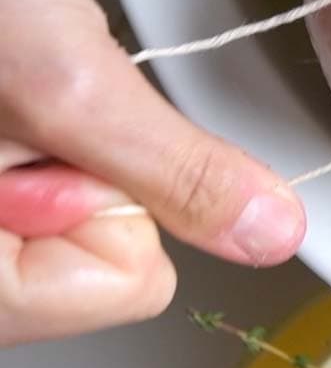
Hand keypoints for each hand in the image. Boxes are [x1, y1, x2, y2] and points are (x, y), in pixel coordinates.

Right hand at [0, 0, 304, 344]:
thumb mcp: (69, 83)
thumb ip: (173, 171)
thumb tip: (267, 231)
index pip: (129, 284)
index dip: (123, 195)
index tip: (70, 136)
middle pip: (108, 267)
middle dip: (90, 180)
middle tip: (26, 114)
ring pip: (91, 233)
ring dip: (70, 161)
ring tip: (8, 108)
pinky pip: (64, 204)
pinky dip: (56, 154)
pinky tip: (7, 115)